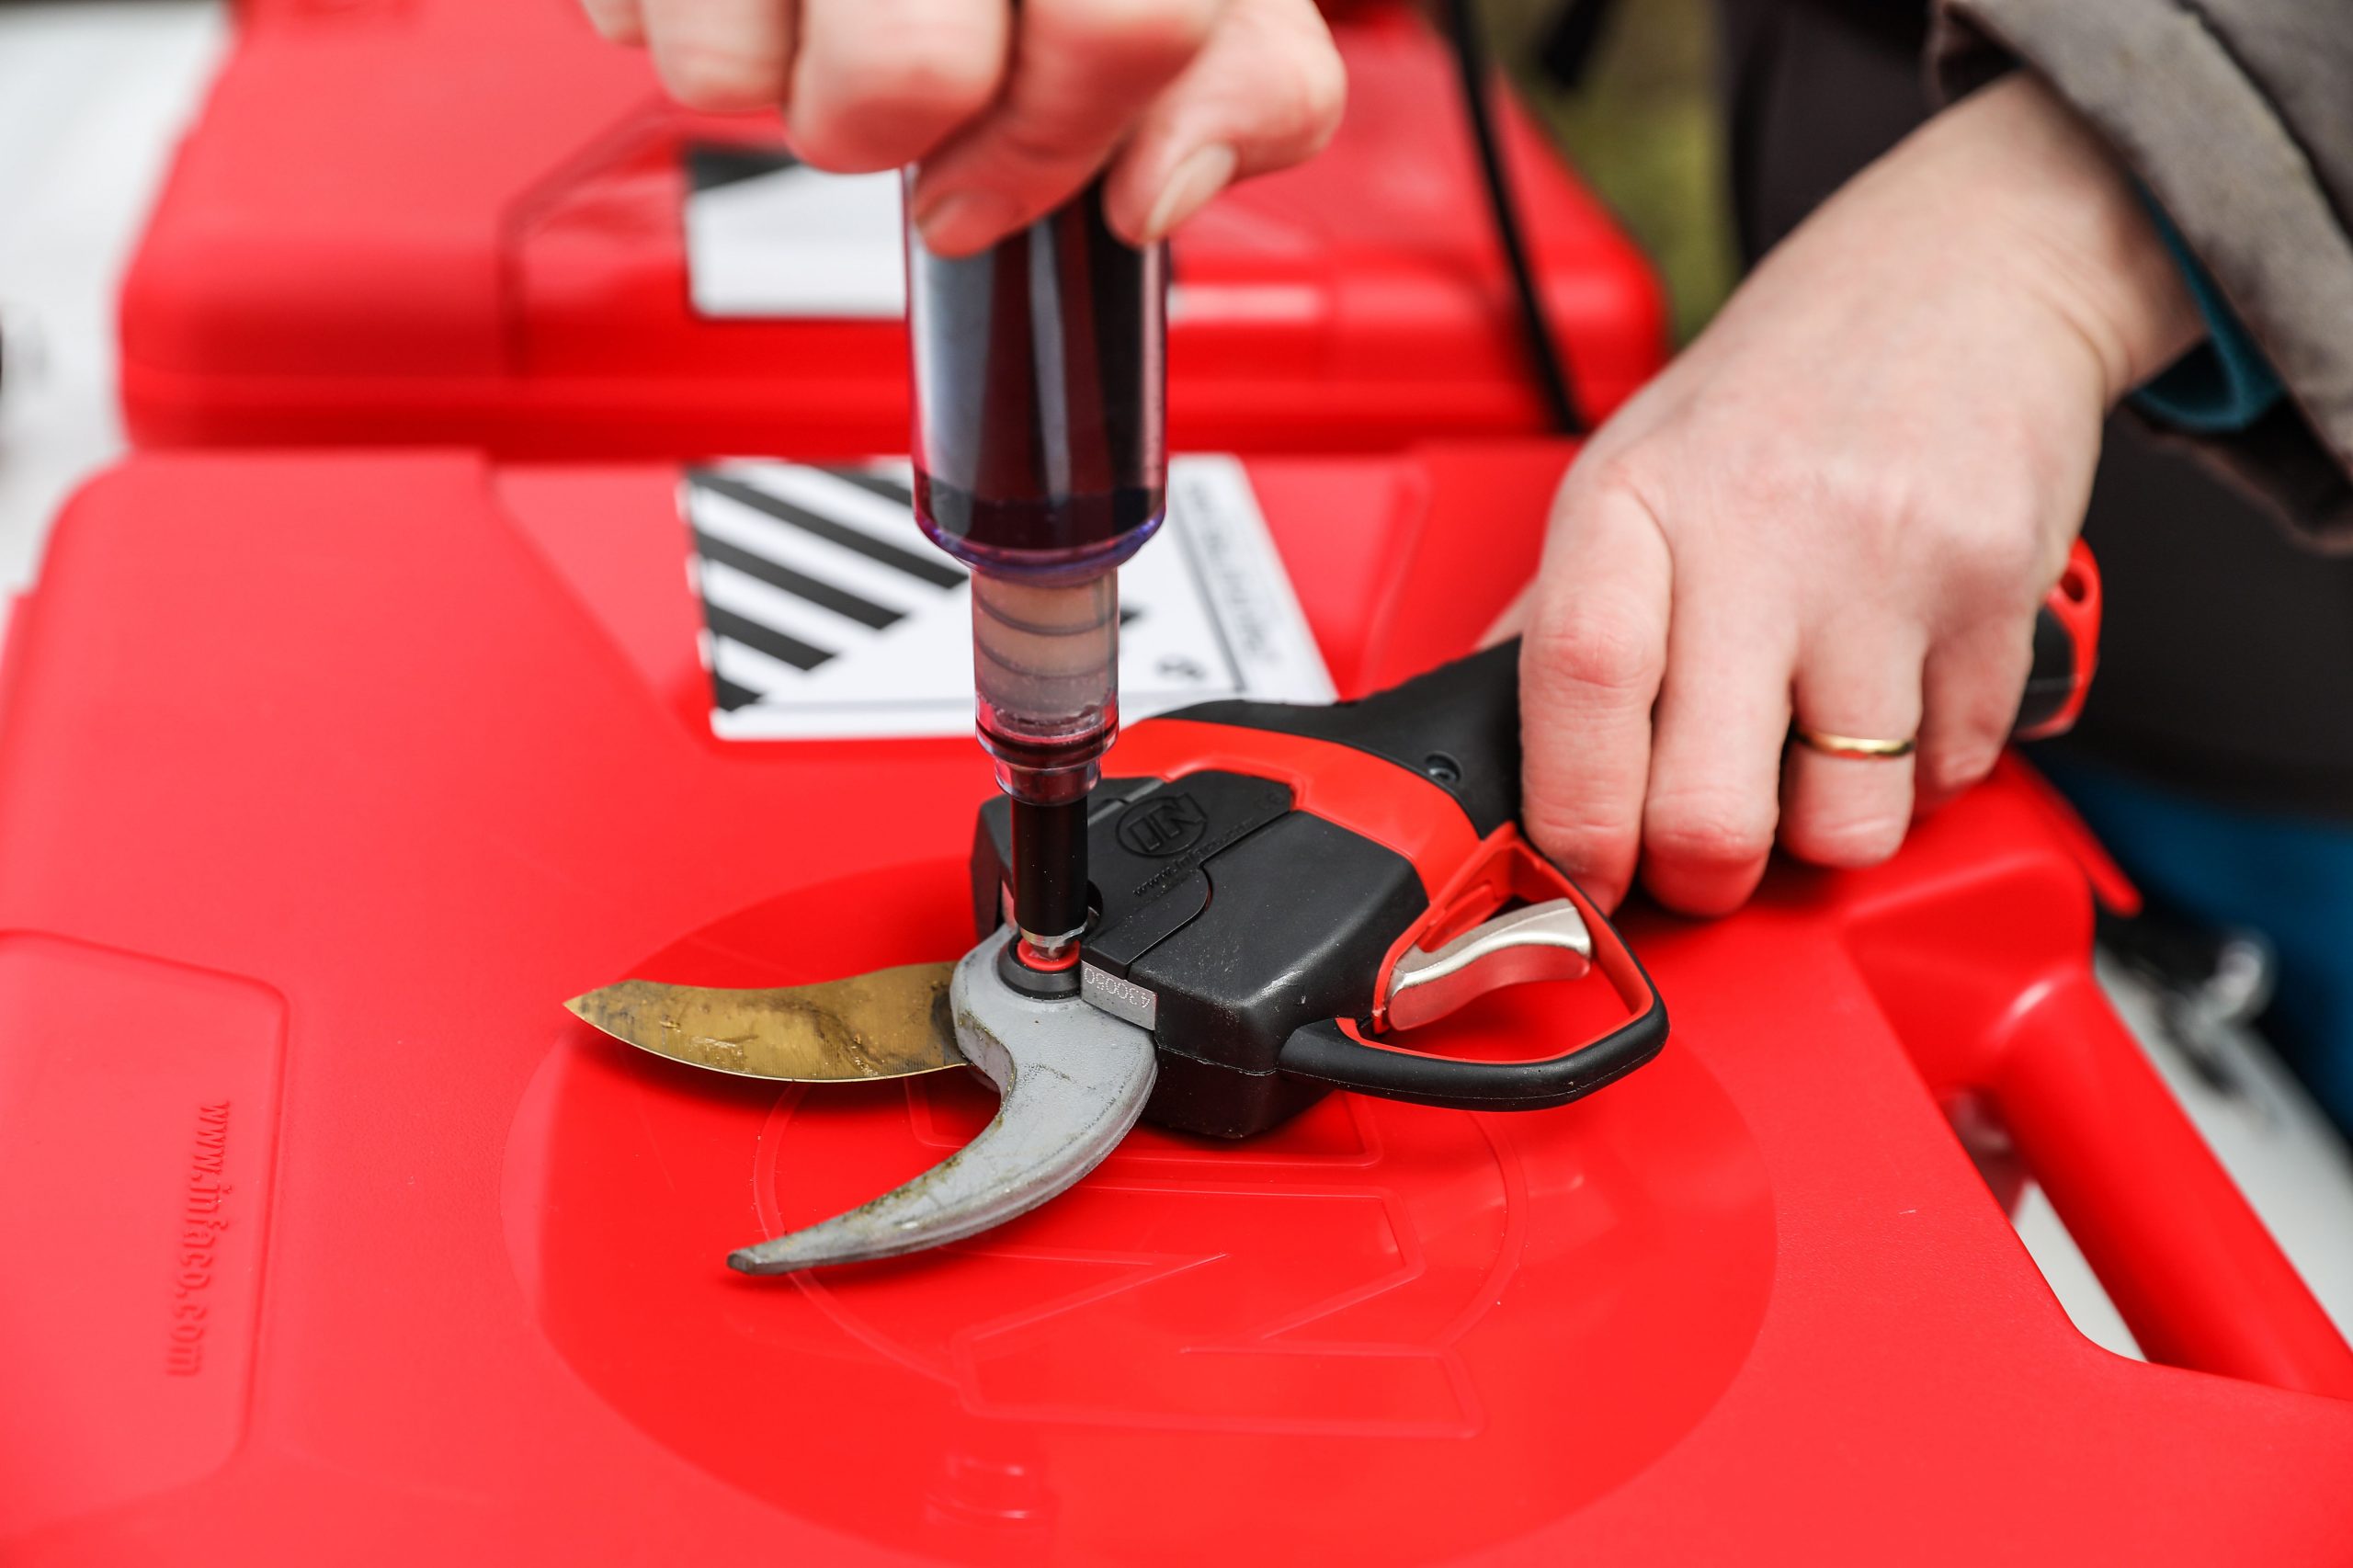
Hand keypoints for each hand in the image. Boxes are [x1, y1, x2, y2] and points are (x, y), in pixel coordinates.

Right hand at [579, 0, 1345, 254]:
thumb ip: (1235, 73)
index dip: (1064, 144)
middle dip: (904, 135)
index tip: (1002, 191)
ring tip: (813, 0)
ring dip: (779, 82)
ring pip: (738, 77)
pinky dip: (681, 22)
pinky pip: (637, 34)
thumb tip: (1160, 193)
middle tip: (903, 82)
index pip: (1117, 27)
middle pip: (913, 75)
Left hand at [1500, 73, 2203, 914]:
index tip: (1577, 877)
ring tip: (1812, 745)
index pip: (1579, 687)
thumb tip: (1488, 748)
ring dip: (1823, 827)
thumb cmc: (1785, 385)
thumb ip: (1562, 610)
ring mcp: (1887, 569)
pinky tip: (1895, 692)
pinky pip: (1951, 778)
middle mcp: (1758, 532)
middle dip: (1701, 877)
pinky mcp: (1998, 598)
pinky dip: (1920, 775)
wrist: (1966, 269)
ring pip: (1845, 825)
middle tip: (1702, 851)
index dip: (1572, 823)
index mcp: (1635, 500)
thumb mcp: (1635, 466)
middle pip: (1709, 811)